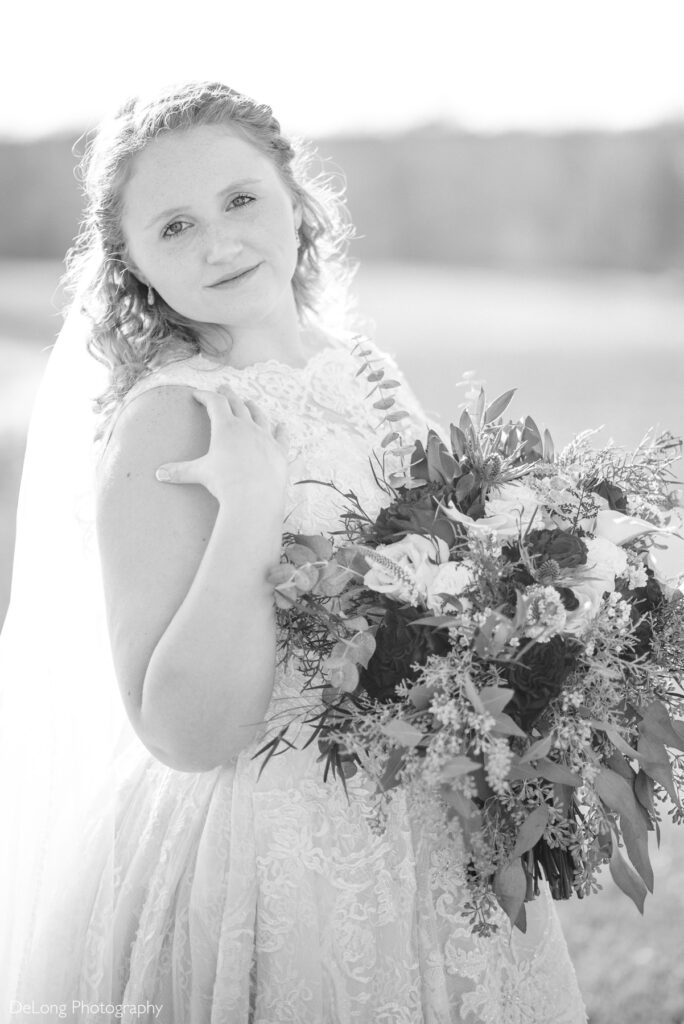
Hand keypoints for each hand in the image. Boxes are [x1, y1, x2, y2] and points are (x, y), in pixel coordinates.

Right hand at [155, 384, 288, 507]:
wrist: (254, 497)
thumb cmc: (225, 483)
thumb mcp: (200, 474)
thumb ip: (180, 471)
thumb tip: (158, 474)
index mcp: (226, 428)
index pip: (215, 403)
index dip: (205, 395)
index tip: (197, 394)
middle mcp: (247, 427)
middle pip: (238, 404)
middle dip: (229, 395)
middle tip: (224, 389)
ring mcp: (266, 437)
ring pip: (260, 416)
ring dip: (253, 408)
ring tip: (249, 403)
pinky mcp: (279, 451)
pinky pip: (281, 436)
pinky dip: (281, 430)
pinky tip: (282, 425)